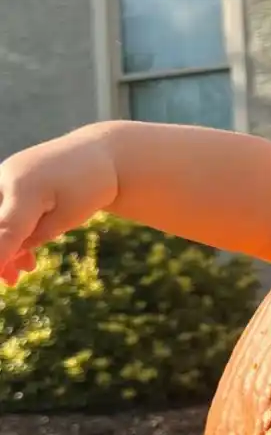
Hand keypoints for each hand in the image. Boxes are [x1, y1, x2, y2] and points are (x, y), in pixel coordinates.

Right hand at [0, 129, 118, 287]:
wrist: (97, 154)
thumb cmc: (88, 186)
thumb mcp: (69, 216)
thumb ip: (37, 235)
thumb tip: (8, 255)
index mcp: (25, 189)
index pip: (4, 231)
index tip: (1, 274)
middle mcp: (7, 178)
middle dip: (0, 255)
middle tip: (13, 281)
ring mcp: (5, 178)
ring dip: (3, 248)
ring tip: (16, 277)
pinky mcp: (8, 182)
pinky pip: (2, 212)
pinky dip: (8, 234)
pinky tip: (23, 258)